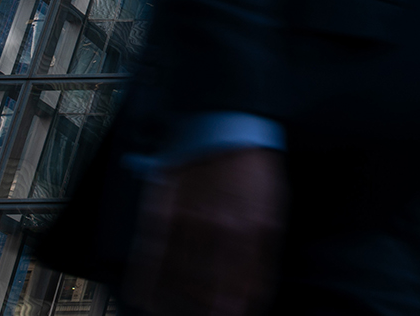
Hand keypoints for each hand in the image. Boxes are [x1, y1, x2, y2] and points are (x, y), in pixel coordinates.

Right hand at [125, 147, 285, 315]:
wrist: (226, 122)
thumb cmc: (252, 165)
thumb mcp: (274, 206)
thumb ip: (265, 249)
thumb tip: (259, 289)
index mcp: (249, 228)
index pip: (242, 285)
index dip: (238, 308)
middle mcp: (216, 228)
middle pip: (209, 288)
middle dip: (210, 311)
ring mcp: (185, 221)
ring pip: (178, 278)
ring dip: (178, 304)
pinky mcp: (160, 211)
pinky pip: (149, 254)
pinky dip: (145, 281)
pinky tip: (145, 299)